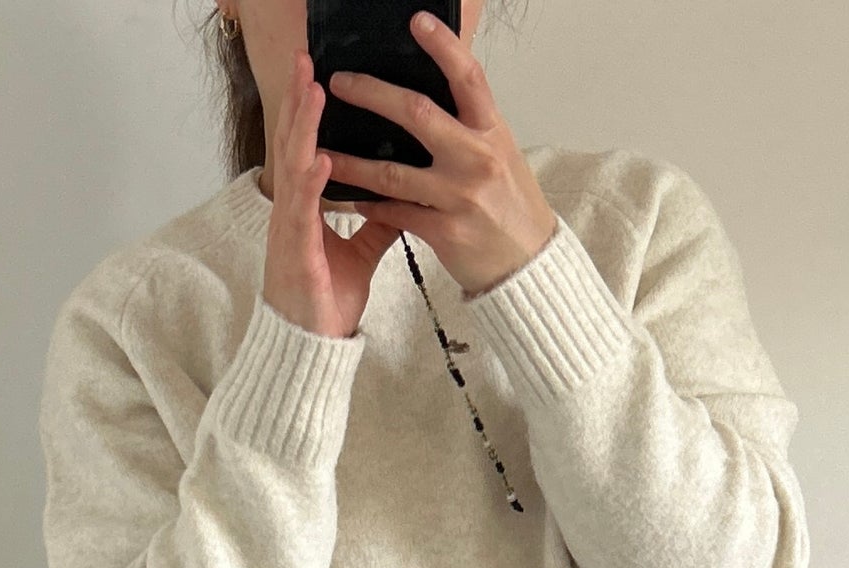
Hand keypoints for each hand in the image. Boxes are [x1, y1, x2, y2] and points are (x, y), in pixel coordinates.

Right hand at [262, 48, 402, 338]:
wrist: (311, 348)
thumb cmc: (326, 304)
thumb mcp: (359, 257)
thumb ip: (376, 225)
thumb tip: (401, 199)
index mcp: (305, 208)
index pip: (306, 147)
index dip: (308, 111)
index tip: (315, 74)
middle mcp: (292, 211)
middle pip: (293, 145)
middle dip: (298, 101)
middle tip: (304, 59)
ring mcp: (290, 231)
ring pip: (293, 168)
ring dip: (302, 129)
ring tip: (312, 92)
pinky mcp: (296, 254)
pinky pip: (302, 213)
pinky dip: (311, 183)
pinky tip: (321, 158)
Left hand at [318, 10, 559, 296]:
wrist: (527, 263)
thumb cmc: (511, 204)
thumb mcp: (500, 153)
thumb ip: (469, 125)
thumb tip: (435, 90)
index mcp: (491, 131)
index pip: (468, 77)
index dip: (443, 46)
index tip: (416, 21)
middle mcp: (476, 159)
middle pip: (417, 113)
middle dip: (372, 94)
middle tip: (339, 82)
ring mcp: (459, 197)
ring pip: (393, 172)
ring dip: (351, 162)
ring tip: (320, 149)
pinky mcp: (445, 232)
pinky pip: (396, 214)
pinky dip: (370, 206)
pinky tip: (349, 197)